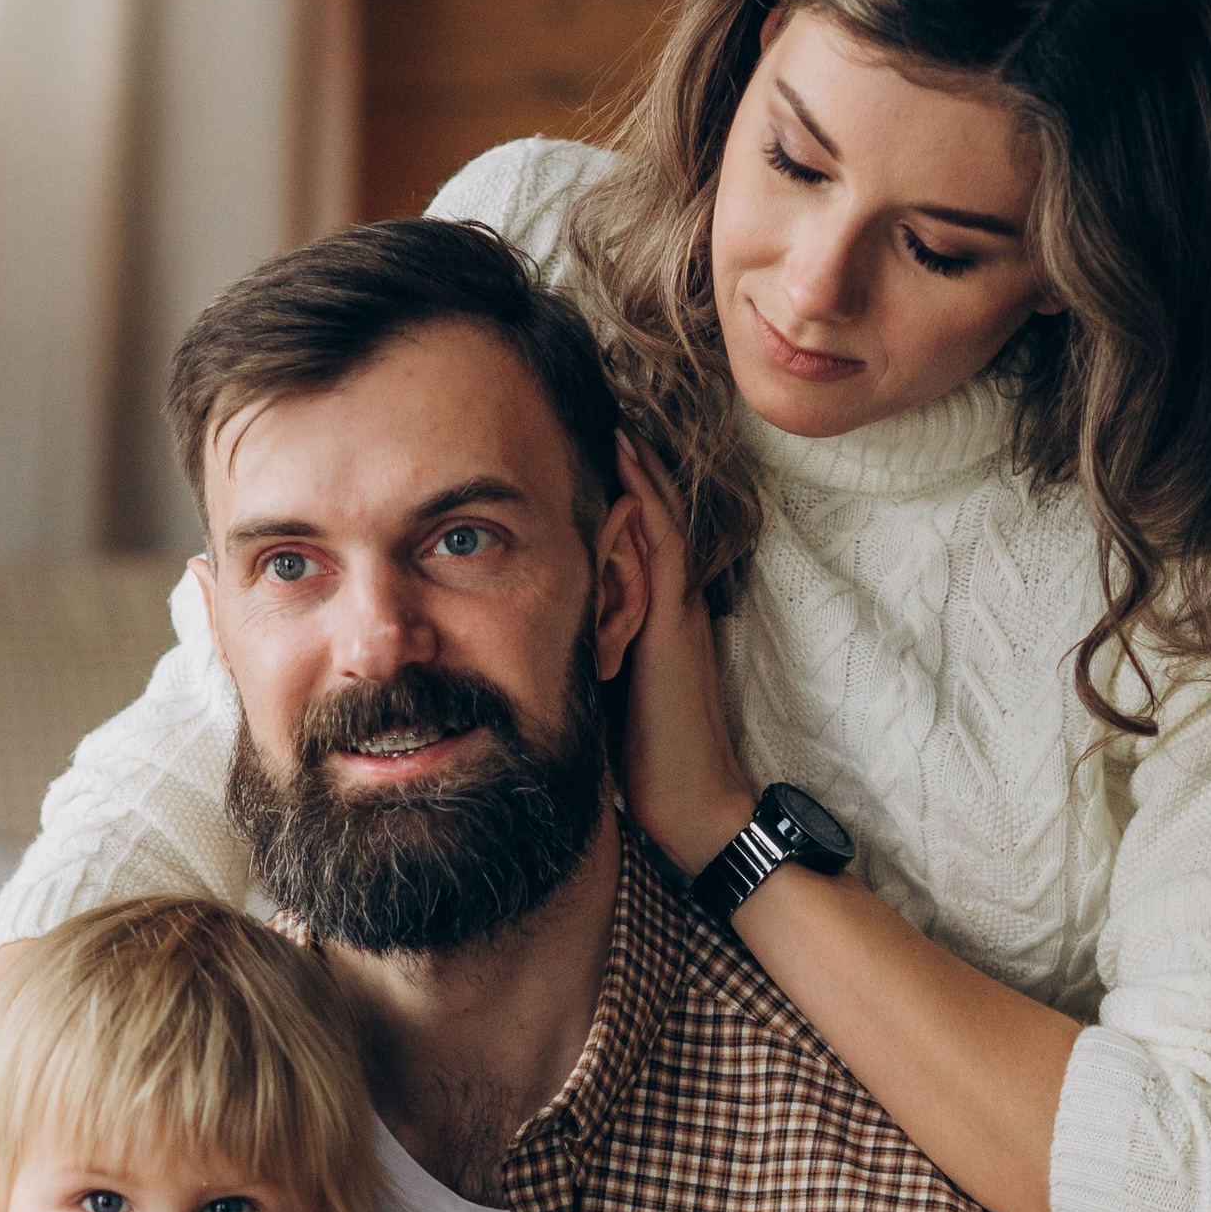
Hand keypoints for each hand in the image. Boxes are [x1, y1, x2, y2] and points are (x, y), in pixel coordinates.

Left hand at [613, 431, 755, 878]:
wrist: (689, 808)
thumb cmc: (643, 767)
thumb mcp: (600, 699)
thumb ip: (577, 660)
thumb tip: (522, 645)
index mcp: (647, 623)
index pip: (629, 543)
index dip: (609, 496)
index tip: (572, 450)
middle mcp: (666, 607)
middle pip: (647, 516)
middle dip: (623, 466)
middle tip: (593, 403)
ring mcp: (675, 611)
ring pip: (657, 518)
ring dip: (636, 465)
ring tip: (610, 409)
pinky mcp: (676, 624)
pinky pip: (665, 544)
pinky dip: (649, 498)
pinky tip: (626, 458)